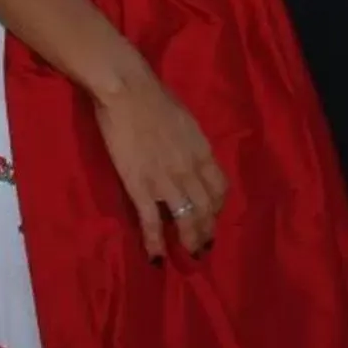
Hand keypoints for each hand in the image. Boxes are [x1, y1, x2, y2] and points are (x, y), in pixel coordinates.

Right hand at [91, 68, 227, 258]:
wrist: (127, 90)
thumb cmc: (153, 97)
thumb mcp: (184, 119)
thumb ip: (189, 142)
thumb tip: (188, 154)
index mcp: (202, 150)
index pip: (220, 187)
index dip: (218, 206)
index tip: (212, 215)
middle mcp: (190, 169)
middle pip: (206, 208)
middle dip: (206, 231)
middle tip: (203, 247)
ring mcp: (166, 180)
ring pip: (186, 220)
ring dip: (189, 241)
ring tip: (190, 256)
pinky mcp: (140, 186)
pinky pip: (152, 221)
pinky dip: (156, 242)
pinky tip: (158, 257)